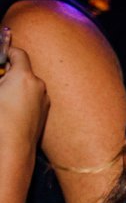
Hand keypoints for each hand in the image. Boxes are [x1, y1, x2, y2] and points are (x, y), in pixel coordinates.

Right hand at [0, 30, 49, 157]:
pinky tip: (9, 110)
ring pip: (27, 86)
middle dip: (8, 73)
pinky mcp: (44, 113)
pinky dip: (20, 99)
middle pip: (22, 70)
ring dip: (14, 87)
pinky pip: (31, 99)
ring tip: (2, 98)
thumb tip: (1, 79)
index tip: (1, 55)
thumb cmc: (1, 121)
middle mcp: (38, 86)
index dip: (7, 52)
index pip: (18, 54)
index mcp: (24, 77)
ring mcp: (43, 100)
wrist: (14, 149)